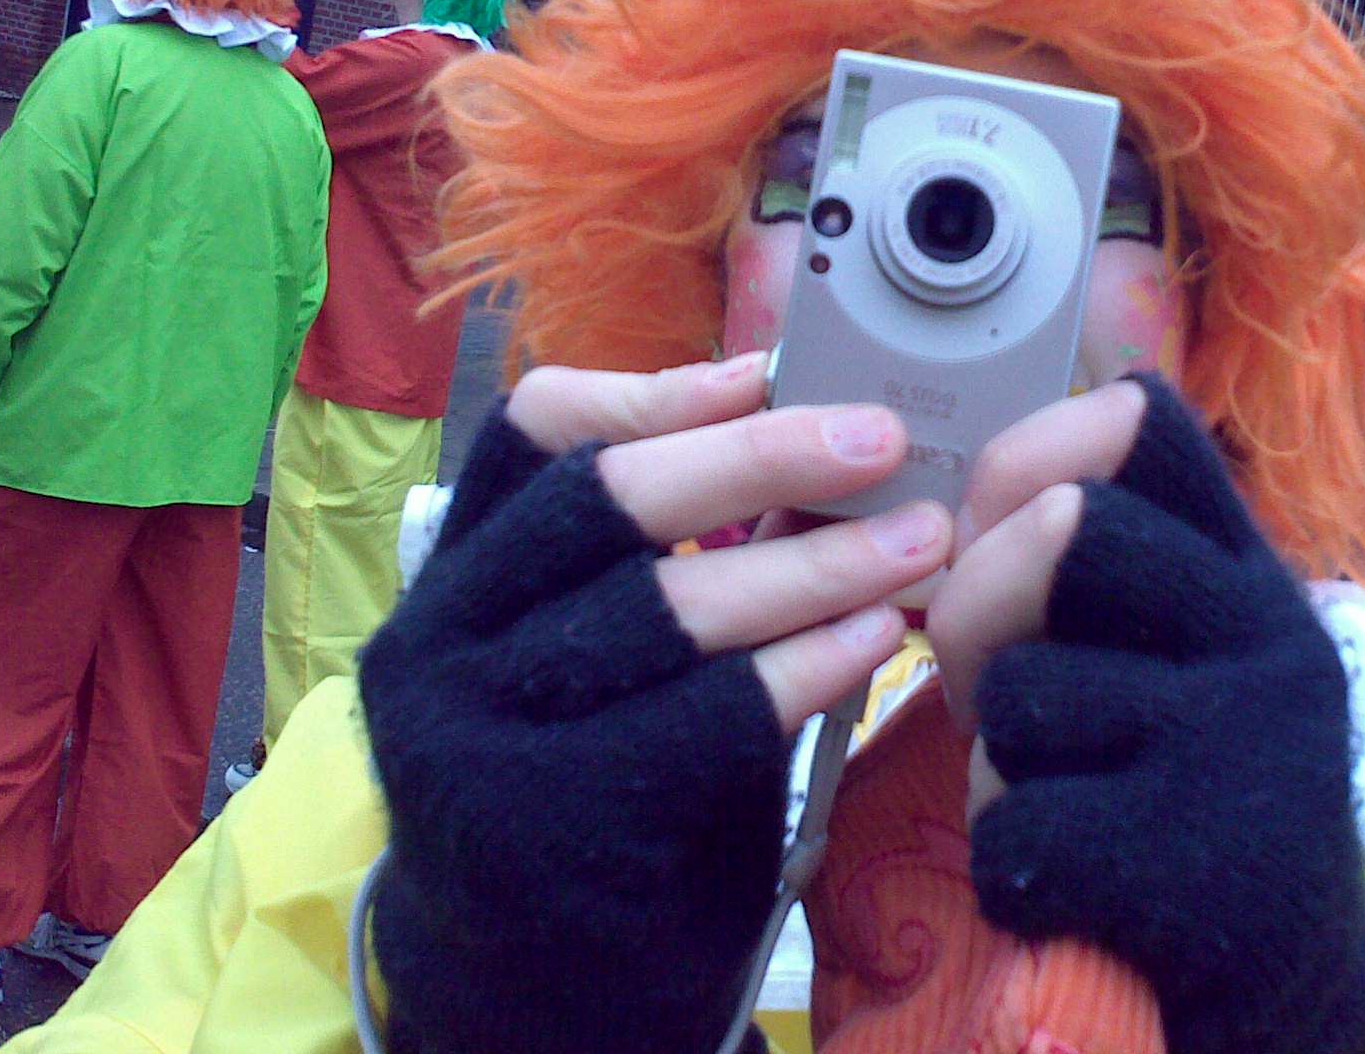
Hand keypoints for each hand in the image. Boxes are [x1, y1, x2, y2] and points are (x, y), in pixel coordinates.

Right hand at [358, 353, 952, 1053]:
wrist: (534, 999)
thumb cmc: (593, 795)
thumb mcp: (589, 667)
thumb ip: (659, 561)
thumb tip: (801, 438)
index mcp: (453, 584)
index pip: (529, 438)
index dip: (653, 391)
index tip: (762, 372)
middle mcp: (442, 647)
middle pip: (607, 500)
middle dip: (759, 454)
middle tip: (879, 437)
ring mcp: (484, 737)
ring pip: (671, 603)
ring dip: (819, 560)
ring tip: (922, 537)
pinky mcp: (555, 821)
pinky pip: (712, 712)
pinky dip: (811, 662)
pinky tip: (880, 639)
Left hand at [929, 374, 1364, 1053]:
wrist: (1275, 945)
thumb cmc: (1180, 762)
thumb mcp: (1165, 632)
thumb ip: (1079, 554)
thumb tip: (945, 516)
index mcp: (1244, 560)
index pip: (1137, 422)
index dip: (1030, 455)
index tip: (1002, 524)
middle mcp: (1261, 629)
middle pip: (1063, 530)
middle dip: (979, 607)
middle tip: (991, 679)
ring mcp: (1233, 741)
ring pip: (1023, 689)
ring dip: (1001, 748)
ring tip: (1059, 779)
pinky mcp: (1182, 856)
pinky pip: (1012, 821)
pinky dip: (1009, 855)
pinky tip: (1070, 867)